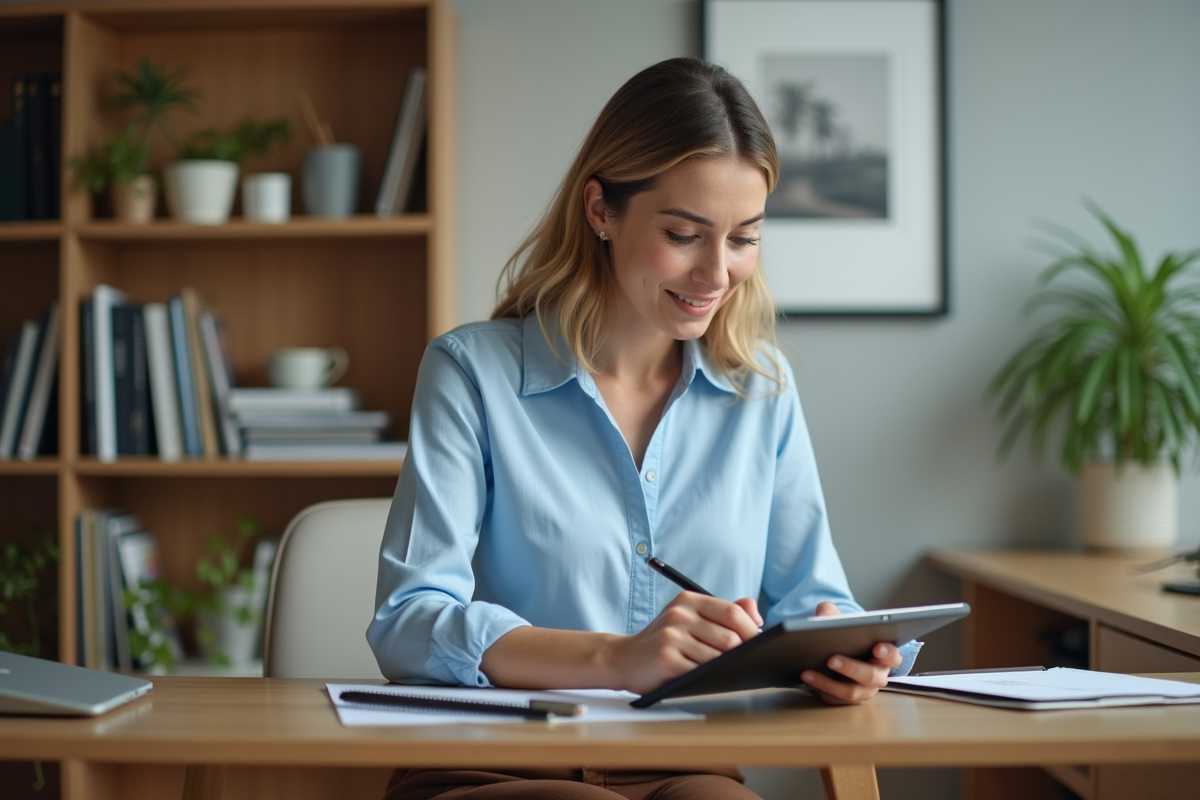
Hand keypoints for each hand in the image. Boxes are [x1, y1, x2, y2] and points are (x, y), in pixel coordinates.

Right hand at [606, 592, 761, 694]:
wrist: (624, 659)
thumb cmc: (664, 641)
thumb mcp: (690, 618)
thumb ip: (723, 612)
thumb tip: (756, 616)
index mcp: (688, 600)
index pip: (732, 612)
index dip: (751, 629)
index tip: (759, 643)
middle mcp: (679, 614)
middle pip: (730, 636)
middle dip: (741, 652)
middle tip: (741, 662)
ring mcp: (671, 636)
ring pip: (718, 656)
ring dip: (723, 667)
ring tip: (718, 670)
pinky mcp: (665, 658)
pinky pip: (701, 671)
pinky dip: (708, 677)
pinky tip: (703, 678)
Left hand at [799, 601, 902, 704]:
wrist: (835, 652)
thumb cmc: (845, 637)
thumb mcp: (838, 621)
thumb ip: (831, 613)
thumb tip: (823, 615)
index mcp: (884, 656)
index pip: (893, 656)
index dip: (887, 653)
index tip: (877, 647)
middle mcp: (877, 676)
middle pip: (870, 676)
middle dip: (851, 667)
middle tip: (831, 659)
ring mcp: (864, 691)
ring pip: (851, 692)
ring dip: (829, 682)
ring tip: (808, 672)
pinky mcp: (847, 700)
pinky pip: (836, 699)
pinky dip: (820, 689)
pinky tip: (807, 680)